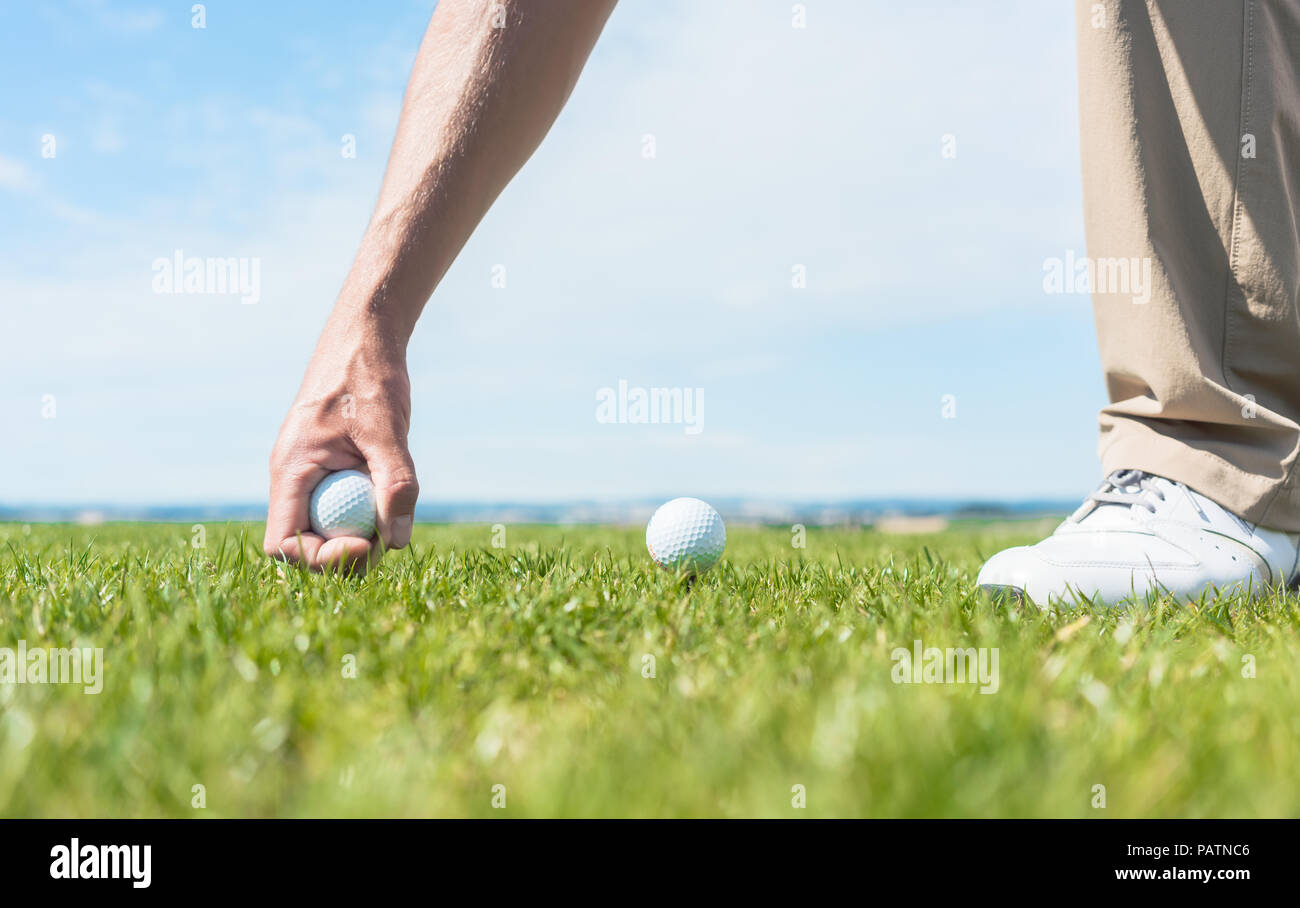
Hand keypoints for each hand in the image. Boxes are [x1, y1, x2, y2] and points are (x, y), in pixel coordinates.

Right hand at [264, 324, 418, 572]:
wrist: (366, 339)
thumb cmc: (368, 376)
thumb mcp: (386, 431)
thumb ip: (395, 485)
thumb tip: (397, 542)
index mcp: (290, 471)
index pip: (284, 545)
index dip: (321, 559)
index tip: (364, 544)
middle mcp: (294, 480)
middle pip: (306, 546)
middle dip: (344, 555)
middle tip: (386, 538)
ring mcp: (311, 478)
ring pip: (326, 531)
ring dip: (360, 534)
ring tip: (393, 511)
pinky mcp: (331, 473)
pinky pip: (342, 510)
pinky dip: (367, 513)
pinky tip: (391, 493)